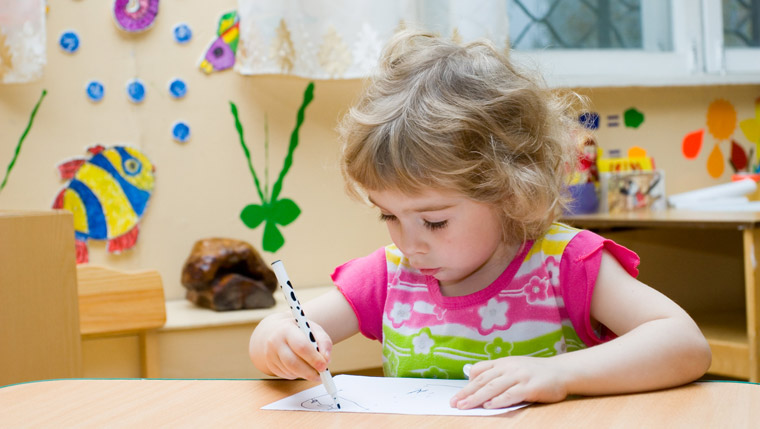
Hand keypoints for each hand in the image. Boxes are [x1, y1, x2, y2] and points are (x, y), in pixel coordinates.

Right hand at [258, 314, 333, 381]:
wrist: (274, 331)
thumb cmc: (298, 330)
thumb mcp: (312, 329)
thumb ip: (323, 341)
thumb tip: (326, 359)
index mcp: (287, 329)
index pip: (301, 346)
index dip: (314, 358)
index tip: (324, 365)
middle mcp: (275, 342)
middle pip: (293, 362)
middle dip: (309, 372)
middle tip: (321, 375)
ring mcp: (270, 354)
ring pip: (290, 371)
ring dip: (305, 374)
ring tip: (314, 372)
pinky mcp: (270, 365)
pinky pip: (286, 375)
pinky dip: (298, 375)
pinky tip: (302, 369)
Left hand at [450, 356, 567, 408]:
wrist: (561, 372)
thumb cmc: (535, 372)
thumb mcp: (514, 366)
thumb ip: (498, 373)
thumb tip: (477, 383)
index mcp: (503, 362)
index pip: (480, 370)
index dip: (467, 383)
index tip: (458, 394)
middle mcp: (509, 367)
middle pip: (483, 380)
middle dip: (467, 392)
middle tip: (454, 402)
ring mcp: (519, 376)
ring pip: (493, 387)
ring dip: (477, 397)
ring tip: (465, 406)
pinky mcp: (530, 387)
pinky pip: (511, 394)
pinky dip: (499, 400)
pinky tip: (489, 406)